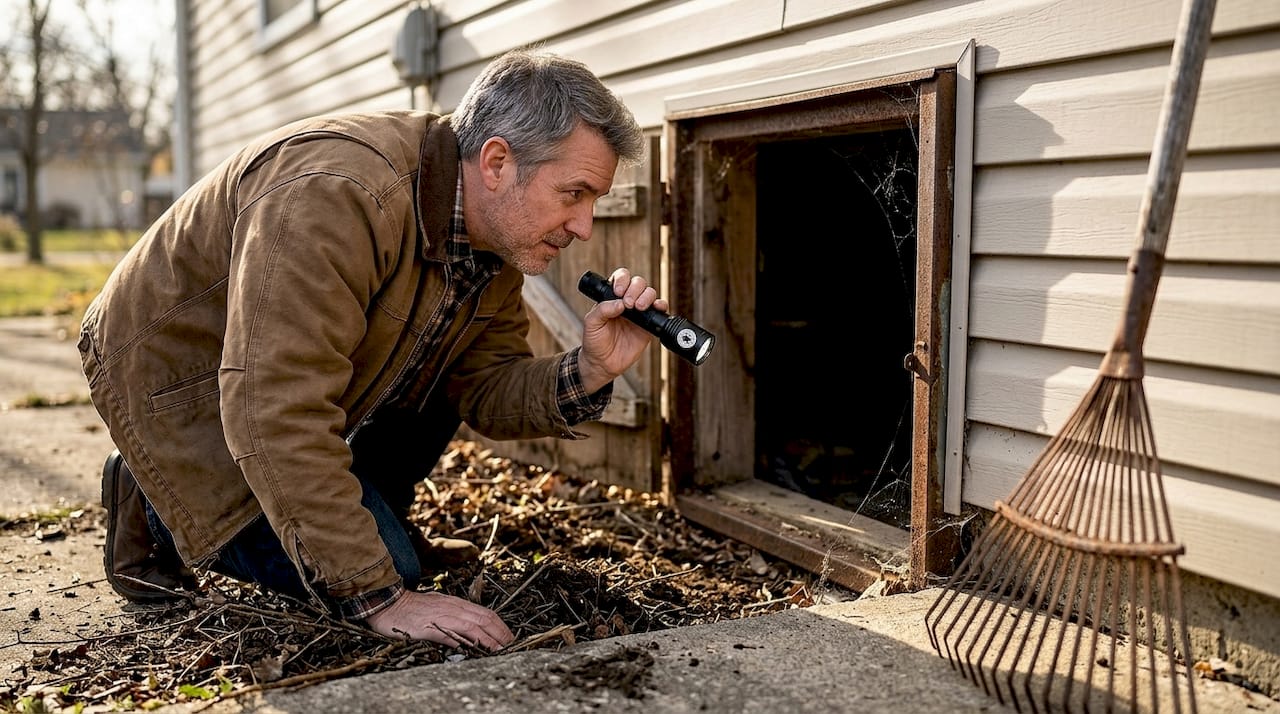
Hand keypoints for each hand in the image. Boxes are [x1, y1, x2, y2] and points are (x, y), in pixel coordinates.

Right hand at [364, 590, 513, 649]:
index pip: (485, 613)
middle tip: (511, 645)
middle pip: (483, 619)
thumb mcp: (438, 608)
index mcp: (455, 604)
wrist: (388, 603)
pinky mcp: (428, 627)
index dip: (500, 625)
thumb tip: (469, 632)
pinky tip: (472, 649)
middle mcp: (452, 608)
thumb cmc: (412, 608)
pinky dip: (462, 641)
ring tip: (499, 649)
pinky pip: (448, 634)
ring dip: (488, 639)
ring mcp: (441, 616)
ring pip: (471, 626)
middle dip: (500, 633)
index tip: (509, 637)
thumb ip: (454, 618)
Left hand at [578, 267, 668, 393]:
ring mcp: (639, 313)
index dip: (622, 280)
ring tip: (638, 308)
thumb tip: (620, 303)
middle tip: (629, 304)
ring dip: (647, 297)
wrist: (602, 363)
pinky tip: (657, 308)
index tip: (619, 292)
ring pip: (650, 294)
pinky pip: (659, 312)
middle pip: (638, 283)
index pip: (621, 278)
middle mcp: (627, 302)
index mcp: (612, 298)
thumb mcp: (591, 323)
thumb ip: (603, 310)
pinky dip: (661, 306)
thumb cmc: (594, 341)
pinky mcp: (648, 326)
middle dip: (635, 289)